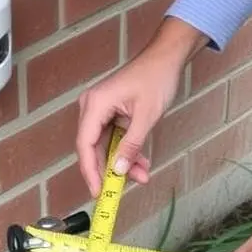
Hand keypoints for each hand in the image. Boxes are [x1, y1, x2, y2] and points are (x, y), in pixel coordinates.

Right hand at [76, 19, 205, 195]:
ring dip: (123, 163)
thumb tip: (118, 170)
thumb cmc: (156, 78)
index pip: (85, 145)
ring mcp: (100, 111)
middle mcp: (92, 108)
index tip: (98, 192)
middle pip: (93, 149)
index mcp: (95, 104)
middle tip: (124, 189)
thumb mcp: (146, 116)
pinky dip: (126, 152)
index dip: (90, 171)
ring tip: (143, 175)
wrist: (166, 58)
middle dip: (111, 170)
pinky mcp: (110, 114)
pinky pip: (114, 140)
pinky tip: (141, 164)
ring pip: (106, 147)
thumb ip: (131, 146)